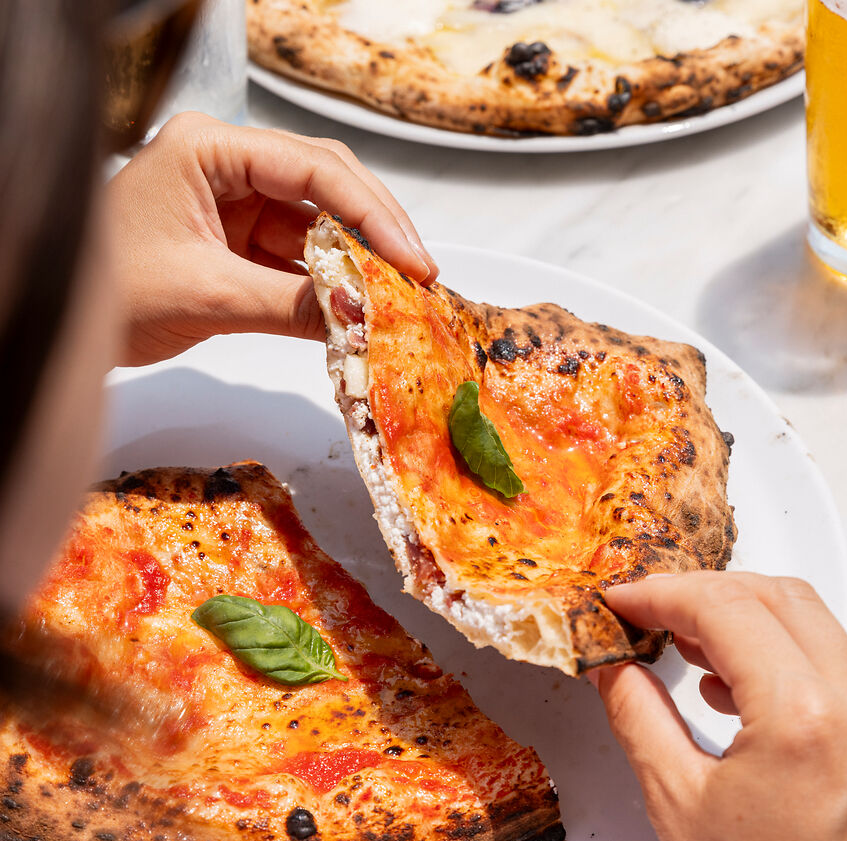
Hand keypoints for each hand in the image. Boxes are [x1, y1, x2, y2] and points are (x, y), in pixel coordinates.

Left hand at [108, 113, 437, 365]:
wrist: (66, 326)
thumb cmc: (109, 293)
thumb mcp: (207, 296)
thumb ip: (288, 304)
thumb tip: (361, 319)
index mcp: (207, 148)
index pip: (311, 167)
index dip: (371, 212)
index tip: (411, 257)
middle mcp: (226, 165)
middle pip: (324, 184)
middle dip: (375, 230)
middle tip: (419, 274)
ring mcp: (234, 203)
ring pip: (317, 223)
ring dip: (357, 260)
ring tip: (399, 295)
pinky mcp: (238, 240)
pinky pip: (298, 256)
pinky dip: (328, 283)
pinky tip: (358, 305)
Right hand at [591, 572, 846, 840]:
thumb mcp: (671, 799)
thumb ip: (637, 710)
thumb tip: (614, 663)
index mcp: (803, 719)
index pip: (725, 608)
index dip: (661, 592)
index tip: (622, 599)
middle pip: (776, 597)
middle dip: (702, 591)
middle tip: (645, 610)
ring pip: (807, 623)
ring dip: (739, 616)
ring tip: (677, 640)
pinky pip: (824, 665)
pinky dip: (771, 651)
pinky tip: (724, 682)